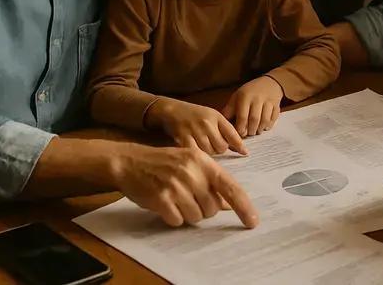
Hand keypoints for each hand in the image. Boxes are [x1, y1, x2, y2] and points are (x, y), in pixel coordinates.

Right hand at [111, 142, 258, 227]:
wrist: (130, 161)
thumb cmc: (163, 162)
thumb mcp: (190, 163)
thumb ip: (211, 181)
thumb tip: (229, 204)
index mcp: (203, 162)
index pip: (230, 187)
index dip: (243, 206)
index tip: (252, 221)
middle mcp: (192, 172)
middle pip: (212, 208)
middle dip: (204, 209)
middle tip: (189, 198)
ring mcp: (176, 186)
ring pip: (196, 216)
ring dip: (187, 213)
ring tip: (176, 199)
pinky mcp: (161, 199)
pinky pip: (178, 220)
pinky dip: (173, 217)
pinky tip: (165, 204)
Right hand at [145, 97, 246, 155]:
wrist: (172, 109)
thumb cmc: (195, 114)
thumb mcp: (212, 116)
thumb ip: (224, 129)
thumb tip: (237, 146)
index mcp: (217, 117)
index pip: (233, 134)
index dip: (239, 146)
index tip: (245, 153)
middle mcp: (208, 123)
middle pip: (222, 147)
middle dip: (220, 149)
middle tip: (214, 145)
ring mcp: (195, 131)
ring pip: (210, 152)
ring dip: (209, 153)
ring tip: (204, 145)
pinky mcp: (184, 138)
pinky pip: (196, 152)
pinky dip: (198, 154)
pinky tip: (196, 150)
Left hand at [222, 76, 283, 136]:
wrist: (269, 83)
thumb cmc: (249, 93)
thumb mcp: (236, 97)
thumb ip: (229, 110)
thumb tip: (222, 125)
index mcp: (244, 97)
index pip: (242, 117)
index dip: (240, 128)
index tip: (240, 133)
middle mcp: (257, 98)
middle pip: (254, 120)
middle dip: (251, 131)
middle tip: (248, 134)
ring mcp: (268, 101)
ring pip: (265, 120)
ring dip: (260, 129)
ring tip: (256, 131)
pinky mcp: (277, 105)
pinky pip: (273, 118)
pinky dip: (269, 125)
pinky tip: (264, 126)